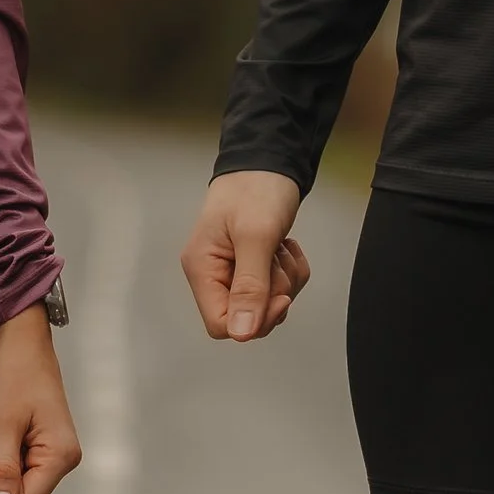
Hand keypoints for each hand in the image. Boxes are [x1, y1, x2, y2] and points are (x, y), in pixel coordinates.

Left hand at [0, 303, 81, 493]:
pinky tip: (15, 427)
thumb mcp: (2, 425)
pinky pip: (26, 467)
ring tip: (11, 427)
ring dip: (9, 460)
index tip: (0, 450)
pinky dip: (13, 452)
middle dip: (7, 472)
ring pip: (24, 482)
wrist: (23, 344)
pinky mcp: (52, 447)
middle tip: (5, 435)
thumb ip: (3, 470)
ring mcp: (61, 453)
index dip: (3, 485)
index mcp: (61, 456)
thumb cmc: (14, 377)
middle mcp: (68, 459)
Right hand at [181, 170, 310, 341]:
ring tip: (281, 247)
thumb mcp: (255, 236)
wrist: (270, 161)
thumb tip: (242, 333)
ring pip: (266, 304)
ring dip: (285, 280)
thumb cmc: (256, 188)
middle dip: (273, 296)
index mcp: (202, 268)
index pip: (220, 324)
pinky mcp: (253, 266)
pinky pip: (278, 288)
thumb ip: (249, 287)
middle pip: (247, 318)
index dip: (253, 320)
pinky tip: (285, 246)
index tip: (278, 295)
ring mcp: (233, 271)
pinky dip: (290, 271)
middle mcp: (214, 274)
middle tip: (277, 261)